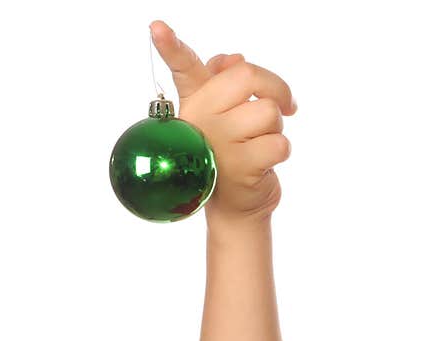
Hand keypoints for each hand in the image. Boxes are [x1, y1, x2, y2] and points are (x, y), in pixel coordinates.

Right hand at [149, 19, 296, 222]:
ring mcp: (220, 143)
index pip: (183, 66)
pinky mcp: (242, 167)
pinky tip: (265, 162)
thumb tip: (235, 58)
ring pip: (268, 112)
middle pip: (248, 76)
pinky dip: (281, 151)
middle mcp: (202, 118)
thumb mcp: (225, 117)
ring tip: (260, 142)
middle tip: (287, 104)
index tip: (158, 28)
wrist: (234, 206)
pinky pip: (279, 143)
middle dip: (277, 88)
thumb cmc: (231, 154)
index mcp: (196, 100)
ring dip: (277, 127)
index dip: (171, 46)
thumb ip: (226, 82)